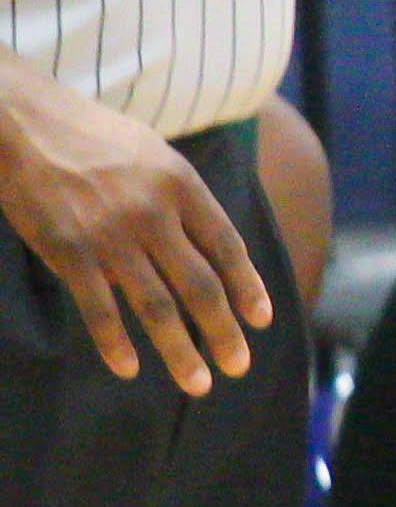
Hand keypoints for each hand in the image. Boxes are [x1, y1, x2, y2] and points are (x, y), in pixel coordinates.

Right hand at [0, 67, 275, 390]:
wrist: (19, 123)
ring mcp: (111, 236)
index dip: (247, 287)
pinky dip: (115, 342)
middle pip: (201, 285)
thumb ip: (179, 197)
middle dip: (224, 332)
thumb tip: (205, 241)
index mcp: (181, 185)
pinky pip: (99, 308)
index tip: (260, 321)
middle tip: (238, 366)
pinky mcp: (69, 252)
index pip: (227, 247)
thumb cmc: (87, 136)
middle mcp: (154, 214)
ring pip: (157, 306)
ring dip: (180, 350)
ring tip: (197, 383)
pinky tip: (128, 368)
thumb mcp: (151, 153)